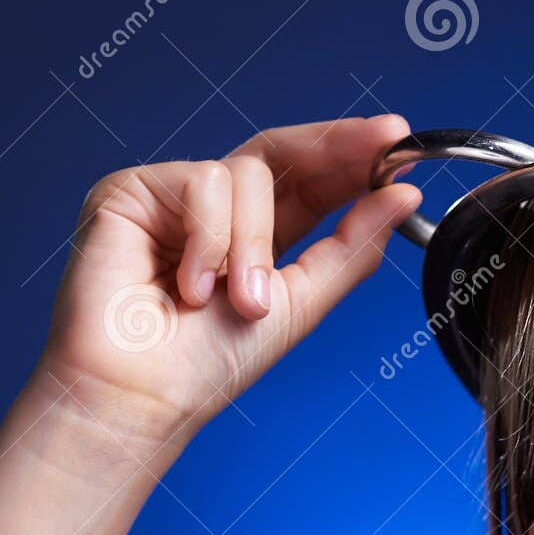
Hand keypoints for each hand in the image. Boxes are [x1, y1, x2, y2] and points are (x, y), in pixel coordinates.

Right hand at [33, 114, 421, 456]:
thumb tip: (403, 196)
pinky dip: (209, 240)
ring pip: (248, 173)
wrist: (143, 396)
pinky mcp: (130, 191)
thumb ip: (351, 247)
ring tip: (239, 300)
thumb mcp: (301, 303)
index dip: (353, 160)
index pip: (309, 182)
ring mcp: (172, 197)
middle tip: (385, 138)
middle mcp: (214, 210)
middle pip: (282, 152)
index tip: (400, 142)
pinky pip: (201, 183)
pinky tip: (188, 286)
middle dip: (337, 145)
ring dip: (256, 245)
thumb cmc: (206, 365)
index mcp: (255, 236)